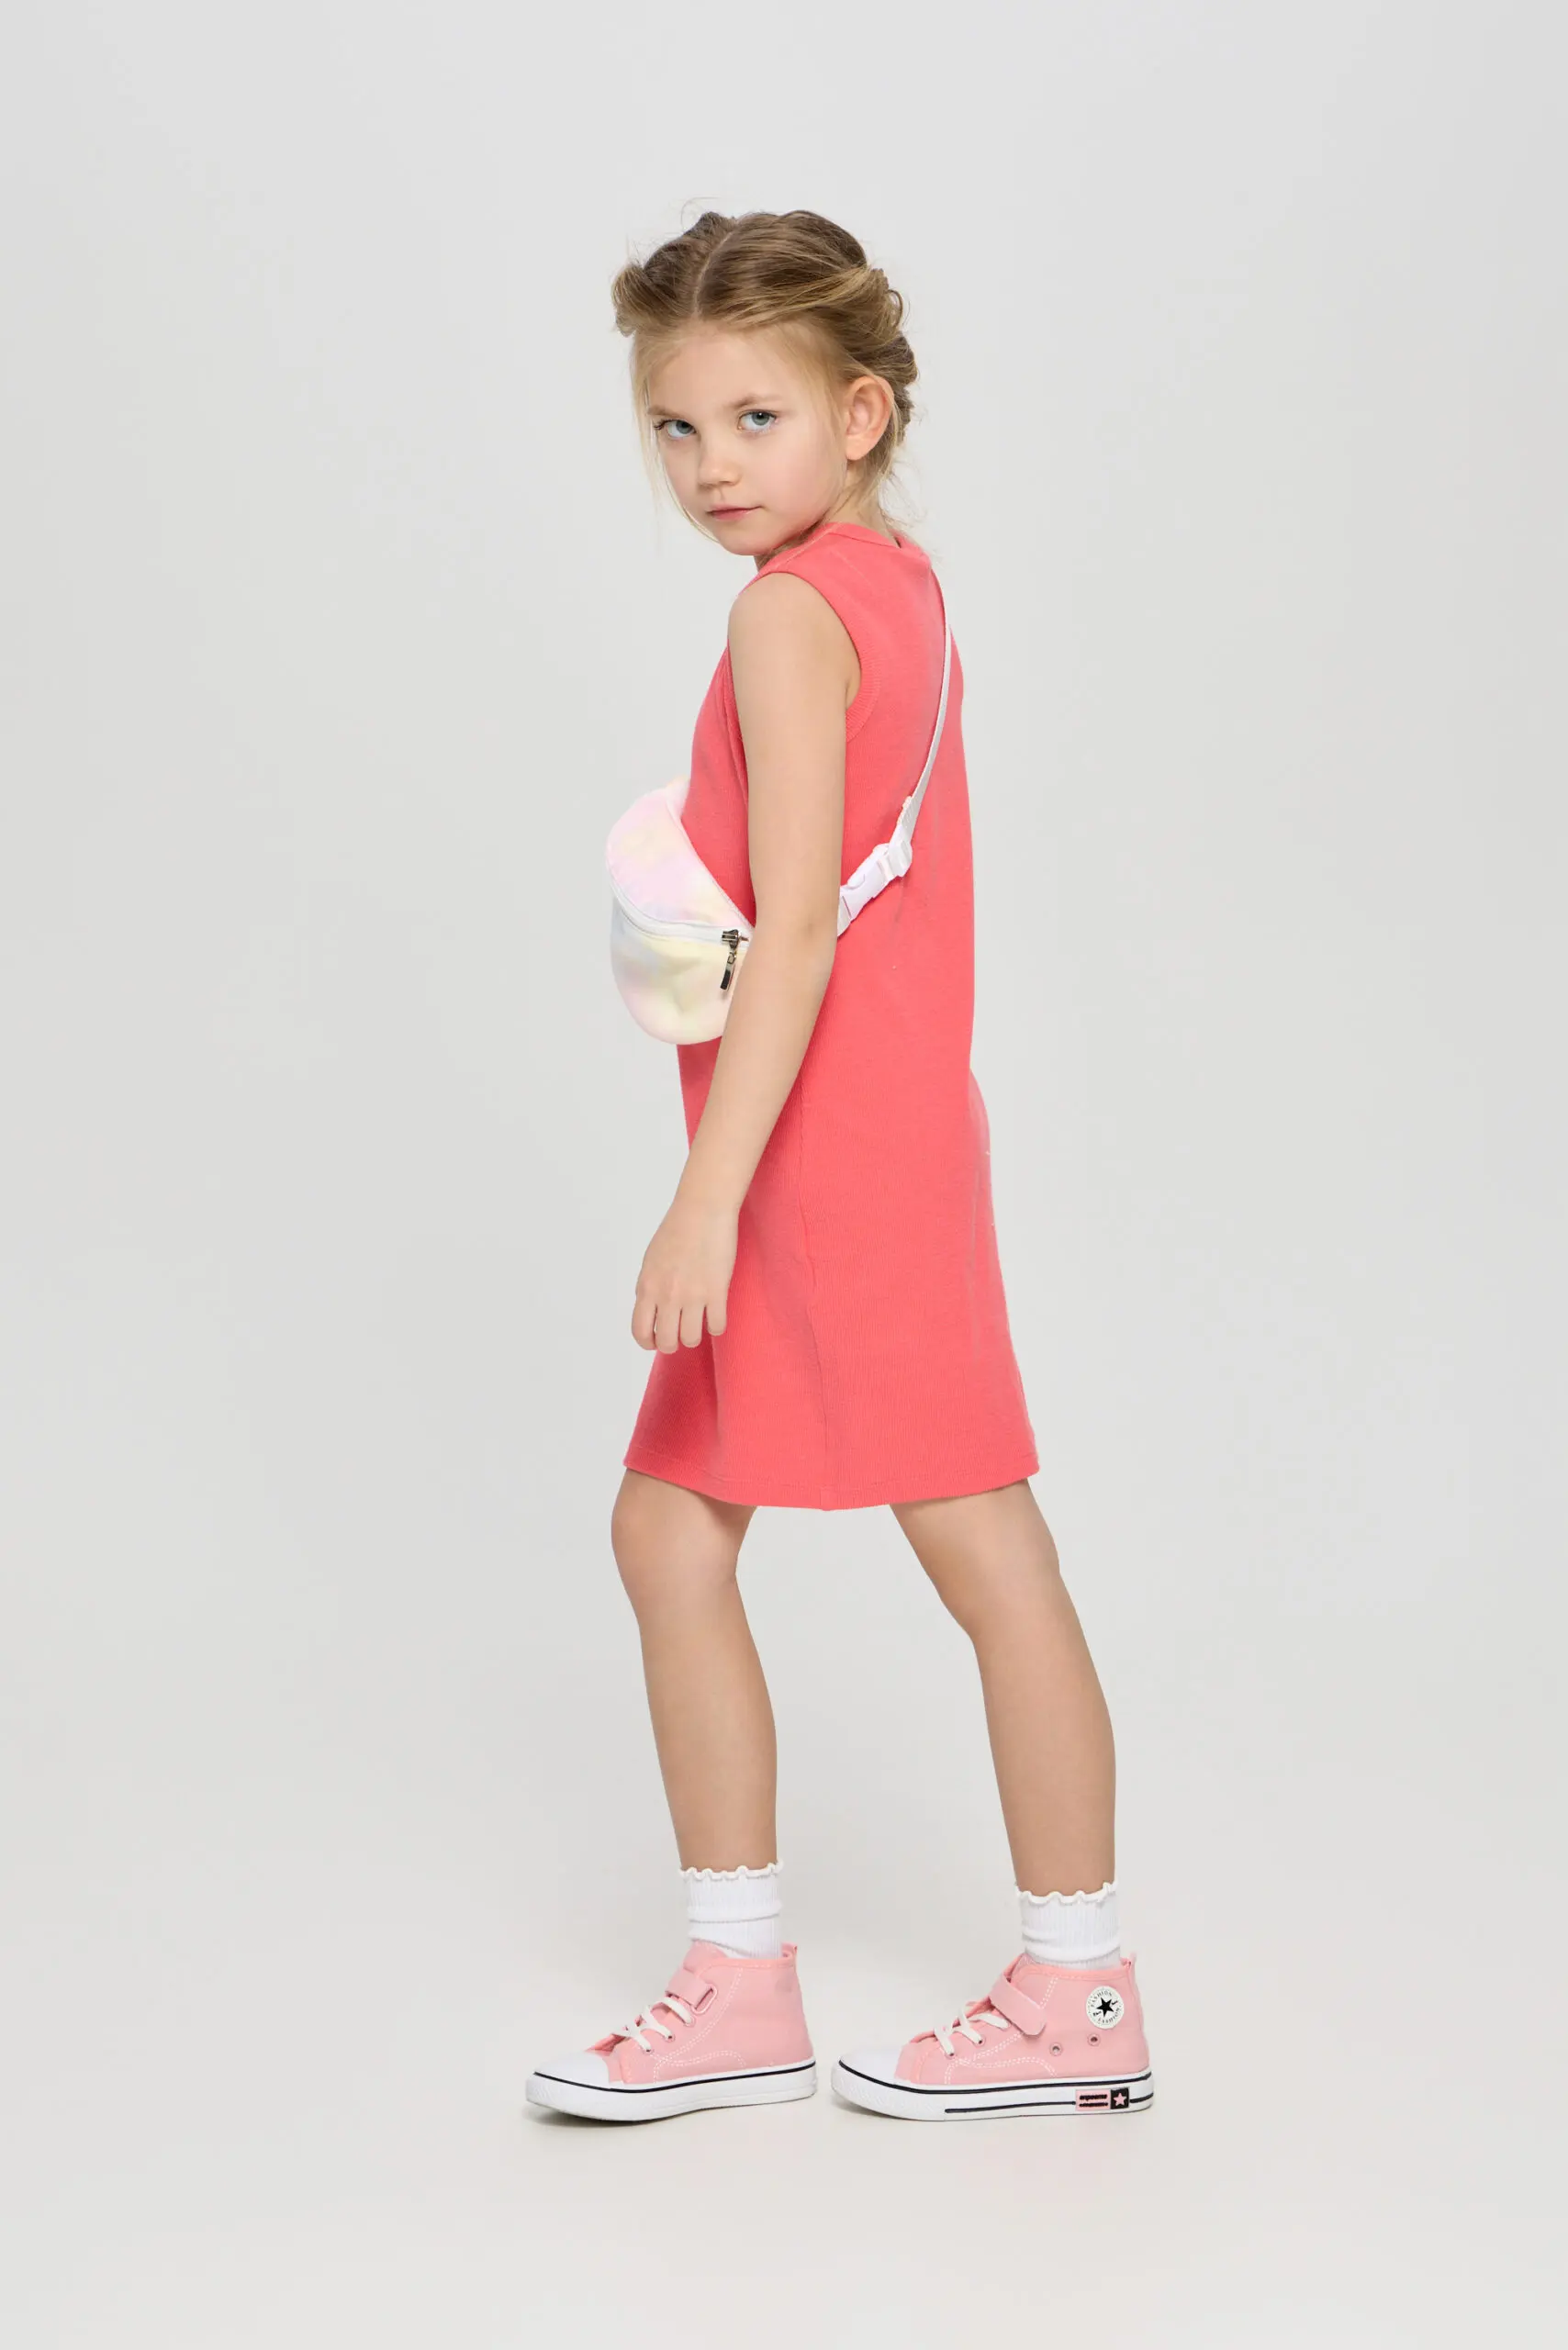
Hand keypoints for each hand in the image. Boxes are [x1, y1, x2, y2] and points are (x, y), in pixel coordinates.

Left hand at [632, 1191, 737, 1351]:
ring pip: (691, 1338)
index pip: (640, 1331)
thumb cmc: (676, 1229)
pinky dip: (716, 1327)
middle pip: (667, 1342)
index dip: (648, 1343)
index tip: (656, 1342)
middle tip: (680, 1333)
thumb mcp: (650, 1259)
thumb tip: (649, 1308)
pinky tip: (715, 1316)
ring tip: (698, 1322)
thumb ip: (648, 1286)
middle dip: (673, 1344)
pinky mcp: (717, 1291)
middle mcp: (667, 1295)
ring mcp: (693, 1295)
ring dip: (695, 1335)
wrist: (703, 1209)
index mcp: (647, 1286)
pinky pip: (716, 1326)